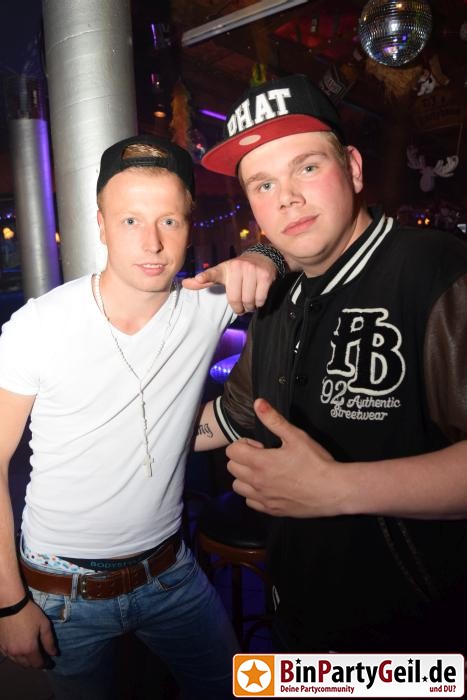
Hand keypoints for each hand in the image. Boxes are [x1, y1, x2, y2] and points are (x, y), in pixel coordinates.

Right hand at [0, 600, 56, 667]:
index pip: (38, 664)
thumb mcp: (44, 625)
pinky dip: (17, 656)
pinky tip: (20, 650)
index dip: (45, 665)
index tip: (50, 663)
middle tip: (42, 658)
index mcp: (29, 649)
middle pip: (27, 665)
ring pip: (17, 662)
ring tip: (32, 655)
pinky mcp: (1, 646)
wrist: (10, 605)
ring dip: (26, 661)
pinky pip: (10, 656)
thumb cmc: (29, 613)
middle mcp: (17, 653)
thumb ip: (49, 641)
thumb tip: (54, 654)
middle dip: (35, 664)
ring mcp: (7, 650)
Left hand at [182, 252, 276, 313]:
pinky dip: (259, 303)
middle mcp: (238, 267)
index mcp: (224, 268)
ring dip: (249, 307)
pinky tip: (257, 298)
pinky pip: (260, 299)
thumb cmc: (238, 271)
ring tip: (249, 304)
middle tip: (241, 308)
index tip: (199, 278)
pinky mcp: (265, 276)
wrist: (263, 258)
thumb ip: (204, 281)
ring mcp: (252, 270)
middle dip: (238, 308)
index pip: (213, 273)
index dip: (206, 276)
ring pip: (249, 301)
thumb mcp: (221, 274)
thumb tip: (184, 284)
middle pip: (235, 299)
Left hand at [226, 398, 345, 516]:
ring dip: (245, 477)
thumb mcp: (296, 436)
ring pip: (238, 486)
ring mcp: (263, 498)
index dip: (243, 443)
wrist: (332, 490)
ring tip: (262, 471)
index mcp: (260, 462)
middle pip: (232, 468)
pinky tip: (269, 487)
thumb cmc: (315, 462)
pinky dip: (254, 493)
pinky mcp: (271, 510)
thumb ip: (274, 420)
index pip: (232, 451)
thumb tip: (258, 403)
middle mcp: (257, 482)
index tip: (260, 445)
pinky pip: (250, 502)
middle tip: (262, 456)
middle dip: (242, 458)